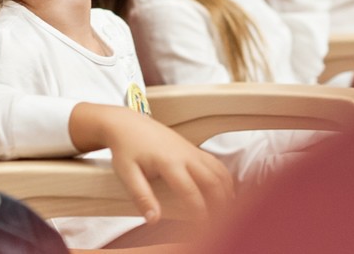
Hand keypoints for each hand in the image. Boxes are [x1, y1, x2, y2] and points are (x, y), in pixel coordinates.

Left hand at [69, 103, 233, 223]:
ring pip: (219, 171)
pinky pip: (216, 163)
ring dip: (227, 191)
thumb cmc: (126, 148)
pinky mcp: (193, 148)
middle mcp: (185, 155)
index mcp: (168, 162)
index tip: (203, 229)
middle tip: (221, 223)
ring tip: (228, 212)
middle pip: (213, 181)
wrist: (127, 124)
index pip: (190, 192)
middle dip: (220, 204)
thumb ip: (141, 196)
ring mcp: (191, 150)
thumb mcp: (126, 173)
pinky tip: (225, 193)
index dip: (200, 212)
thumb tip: (153, 219)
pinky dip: (225, 179)